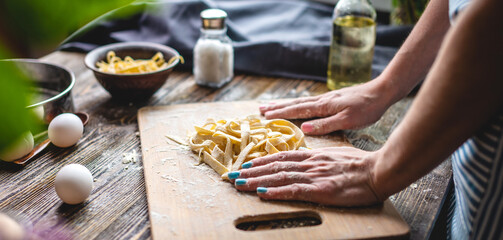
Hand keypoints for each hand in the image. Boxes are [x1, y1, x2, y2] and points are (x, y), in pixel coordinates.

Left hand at [230, 147, 382, 205]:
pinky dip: (276, 191)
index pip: (281, 156)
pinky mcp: (321, 189)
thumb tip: (306, 160)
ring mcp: (314, 175)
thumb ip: (318, 158)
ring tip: (239, 184)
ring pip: (279, 176)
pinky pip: (294, 190)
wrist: (378, 171)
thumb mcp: (336, 155)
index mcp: (313, 155)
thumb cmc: (361, 164)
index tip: (246, 165)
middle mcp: (309, 163)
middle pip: (274, 166)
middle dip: (251, 171)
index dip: (261, 160)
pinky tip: (262, 193)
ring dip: (257, 181)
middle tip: (232, 176)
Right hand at [259, 81, 390, 134]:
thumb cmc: (367, 109)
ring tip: (271, 105)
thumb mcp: (347, 121)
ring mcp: (327, 98)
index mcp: (324, 106)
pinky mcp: (333, 99)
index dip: (280, 114)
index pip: (297, 110)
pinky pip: (309, 102)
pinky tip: (297, 106)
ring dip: (285, 104)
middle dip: (277, 107)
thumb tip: (303, 128)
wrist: (382, 92)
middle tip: (260, 109)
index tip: (264, 116)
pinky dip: (297, 104)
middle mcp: (322, 100)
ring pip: (301, 102)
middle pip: (295, 104)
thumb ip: (325, 124)